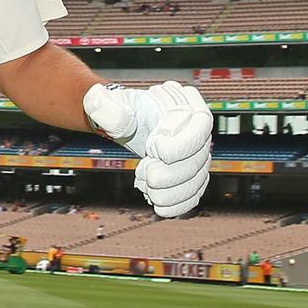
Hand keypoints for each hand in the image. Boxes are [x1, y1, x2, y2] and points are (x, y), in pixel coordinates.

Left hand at [84, 80, 212, 216]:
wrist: (129, 123)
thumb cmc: (120, 110)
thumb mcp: (109, 103)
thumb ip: (105, 106)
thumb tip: (113, 116)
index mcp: (186, 102)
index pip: (202, 124)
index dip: (181, 143)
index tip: (152, 148)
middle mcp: (199, 128)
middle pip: (199, 158)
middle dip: (169, 173)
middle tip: (143, 172)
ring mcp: (199, 152)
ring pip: (197, 180)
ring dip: (169, 191)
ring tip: (145, 185)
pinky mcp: (193, 174)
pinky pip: (194, 194)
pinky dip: (176, 204)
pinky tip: (157, 204)